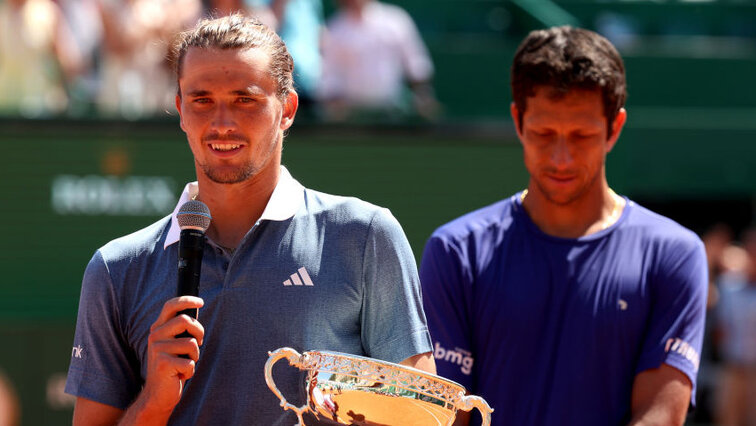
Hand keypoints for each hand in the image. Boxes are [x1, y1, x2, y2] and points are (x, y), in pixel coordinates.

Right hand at [136, 296, 204, 419]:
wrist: (157, 395)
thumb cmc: (172, 368)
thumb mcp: (174, 345)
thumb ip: (181, 330)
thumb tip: (196, 310)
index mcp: (158, 329)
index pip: (170, 306)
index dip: (186, 300)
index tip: (201, 302)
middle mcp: (155, 336)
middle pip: (185, 320)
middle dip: (199, 331)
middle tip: (199, 343)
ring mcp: (157, 349)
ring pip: (191, 343)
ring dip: (195, 356)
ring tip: (184, 365)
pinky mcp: (164, 363)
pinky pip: (190, 362)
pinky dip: (190, 371)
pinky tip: (180, 376)